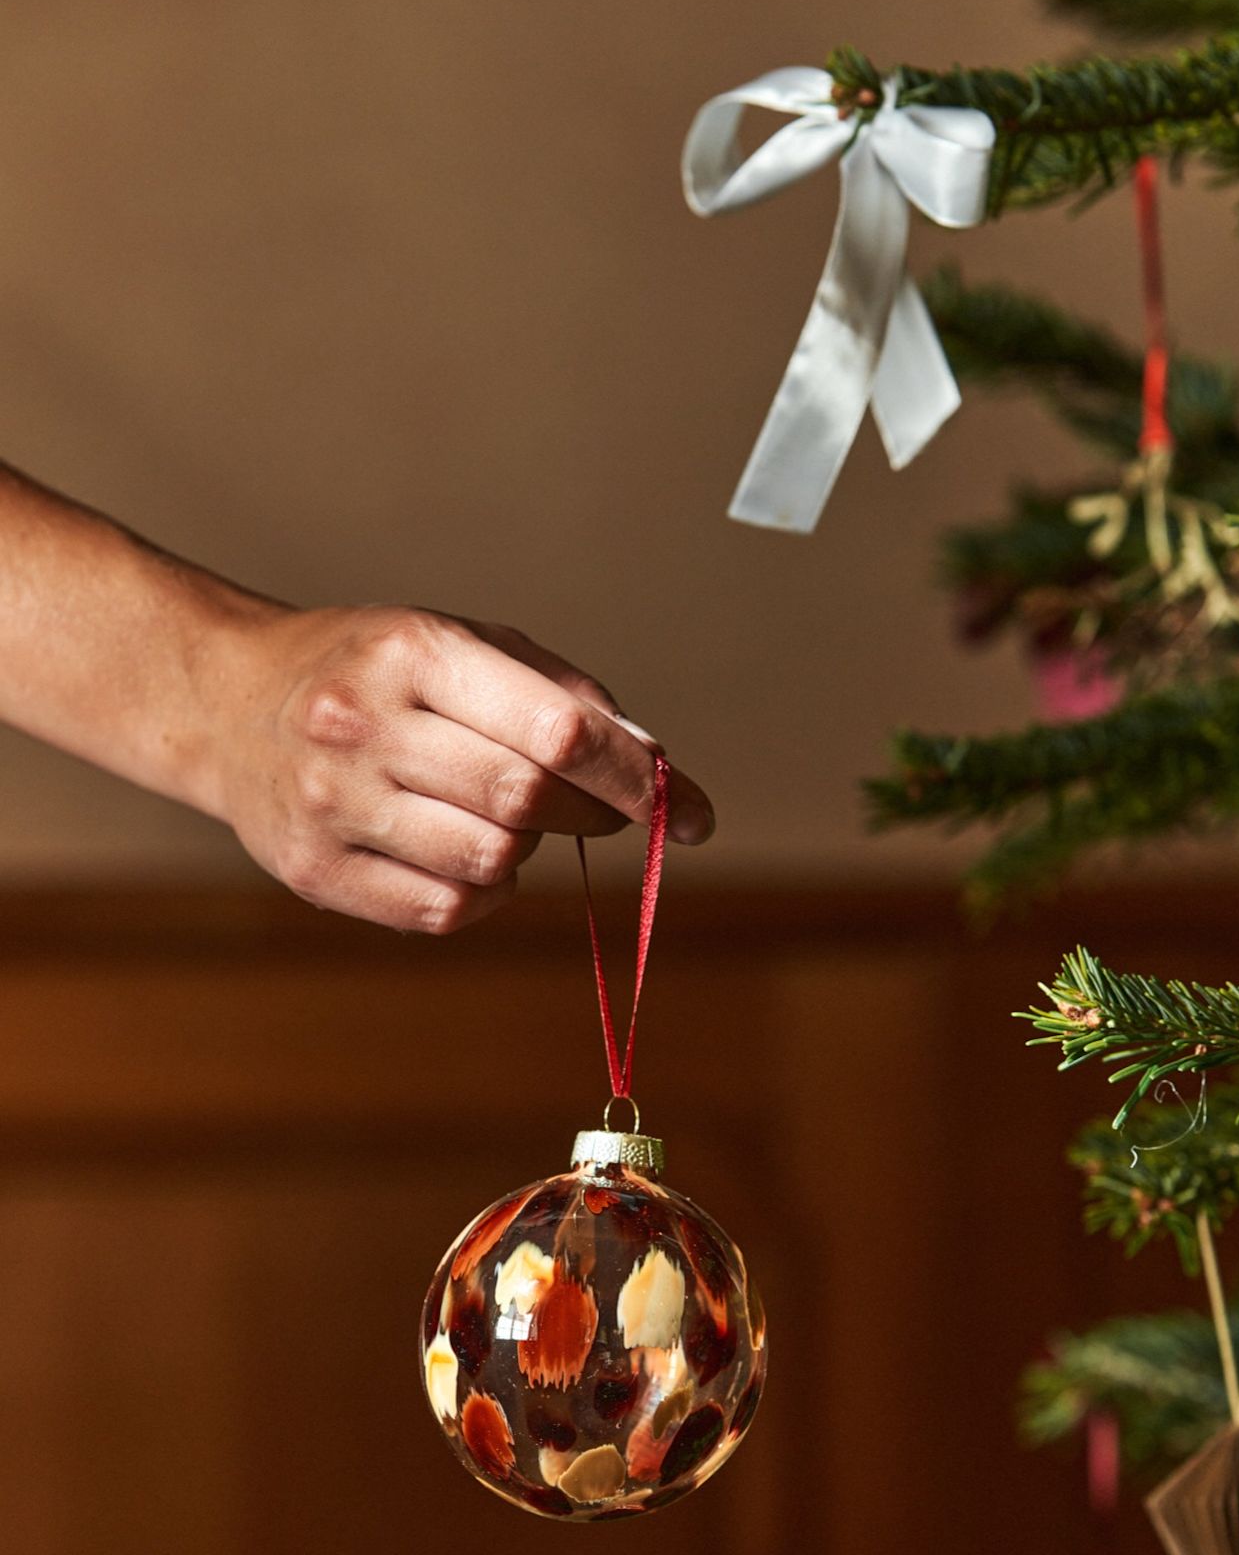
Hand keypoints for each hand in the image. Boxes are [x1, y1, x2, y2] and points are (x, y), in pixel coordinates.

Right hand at [210, 606, 713, 931]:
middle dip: (592, 815)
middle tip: (603, 810)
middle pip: (526, 801)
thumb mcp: (462, 643)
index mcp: (413, 652)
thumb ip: (562, 695)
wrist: (230, 705)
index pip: (556, 728)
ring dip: (528, 851)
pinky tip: (466, 854)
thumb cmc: (375, 672)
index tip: (691, 811)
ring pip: (491, 863)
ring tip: (508, 819)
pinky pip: (445, 911)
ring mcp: (333, 805)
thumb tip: (651, 763)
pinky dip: (483, 892)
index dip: (637, 777)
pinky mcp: (314, 873)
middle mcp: (364, 725)